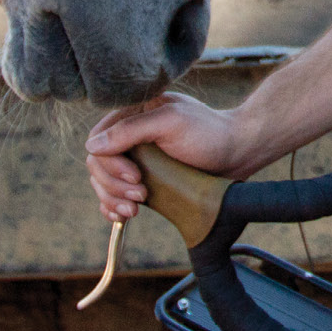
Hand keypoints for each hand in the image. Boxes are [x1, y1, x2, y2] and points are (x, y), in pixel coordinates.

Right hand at [84, 92, 247, 223]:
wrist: (239, 151)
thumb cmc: (209, 132)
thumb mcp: (171, 122)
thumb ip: (132, 130)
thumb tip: (92, 146)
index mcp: (133, 115)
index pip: (99, 140)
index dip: (109, 163)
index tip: (135, 176)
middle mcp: (131, 137)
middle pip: (99, 166)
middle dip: (114, 185)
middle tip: (142, 195)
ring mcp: (137, 160)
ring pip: (104, 183)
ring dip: (114, 199)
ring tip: (136, 209)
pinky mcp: (145, 180)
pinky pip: (116, 195)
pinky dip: (113, 207)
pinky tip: (122, 215)